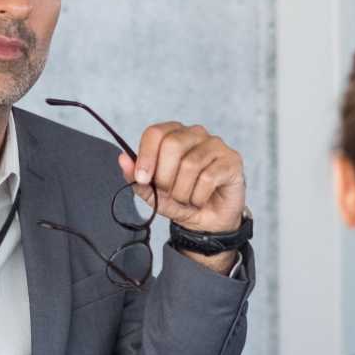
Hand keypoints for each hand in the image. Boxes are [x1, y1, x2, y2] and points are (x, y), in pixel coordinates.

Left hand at [121, 121, 246, 233]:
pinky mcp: (232, 161)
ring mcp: (216, 145)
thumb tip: (123, 159)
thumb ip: (137, 177)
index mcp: (174, 135)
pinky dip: (199, 196)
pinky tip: (200, 199)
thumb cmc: (182, 200)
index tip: (143, 178)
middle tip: (168, 193)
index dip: (146, 156)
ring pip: (190, 164)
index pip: (155, 133)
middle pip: (173, 144)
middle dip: (165, 176)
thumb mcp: (153, 193)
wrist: (208, 222)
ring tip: (186, 199)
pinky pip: (208, 177)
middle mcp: (196, 134)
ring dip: (183, 191)